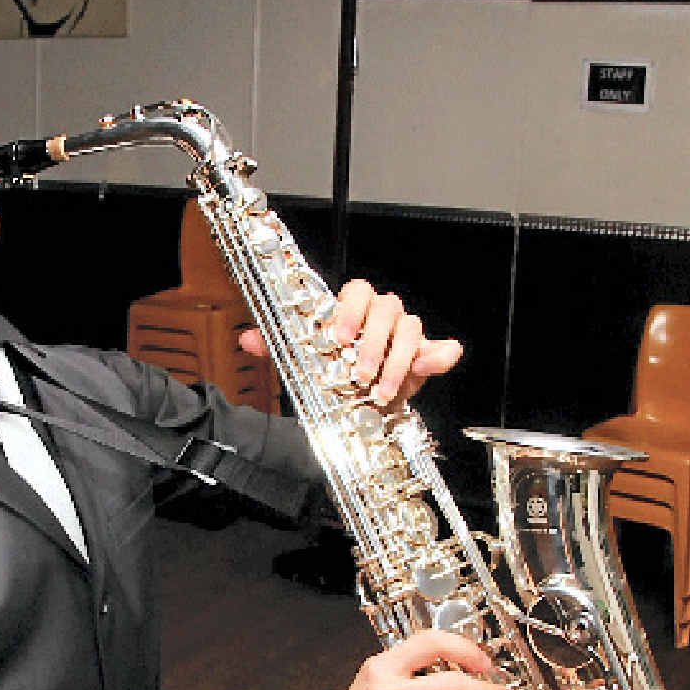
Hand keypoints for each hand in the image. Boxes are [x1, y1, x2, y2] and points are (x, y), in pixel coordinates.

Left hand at [239, 278, 461, 403]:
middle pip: (387, 309)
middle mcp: (381, 316)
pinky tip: (430, 367)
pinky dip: (440, 355)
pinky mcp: (425, 356)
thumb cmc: (333, 369)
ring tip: (379, 390)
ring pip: (410, 330)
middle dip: (372, 343)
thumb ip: (276, 346)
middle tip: (358, 373)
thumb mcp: (302, 359)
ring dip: (397, 361)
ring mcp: (405, 334)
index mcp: (353, 309)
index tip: (340, 338)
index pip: (356, 291)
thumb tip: (247, 339)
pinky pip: (442, 349)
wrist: (359, 398)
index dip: (350, 311)